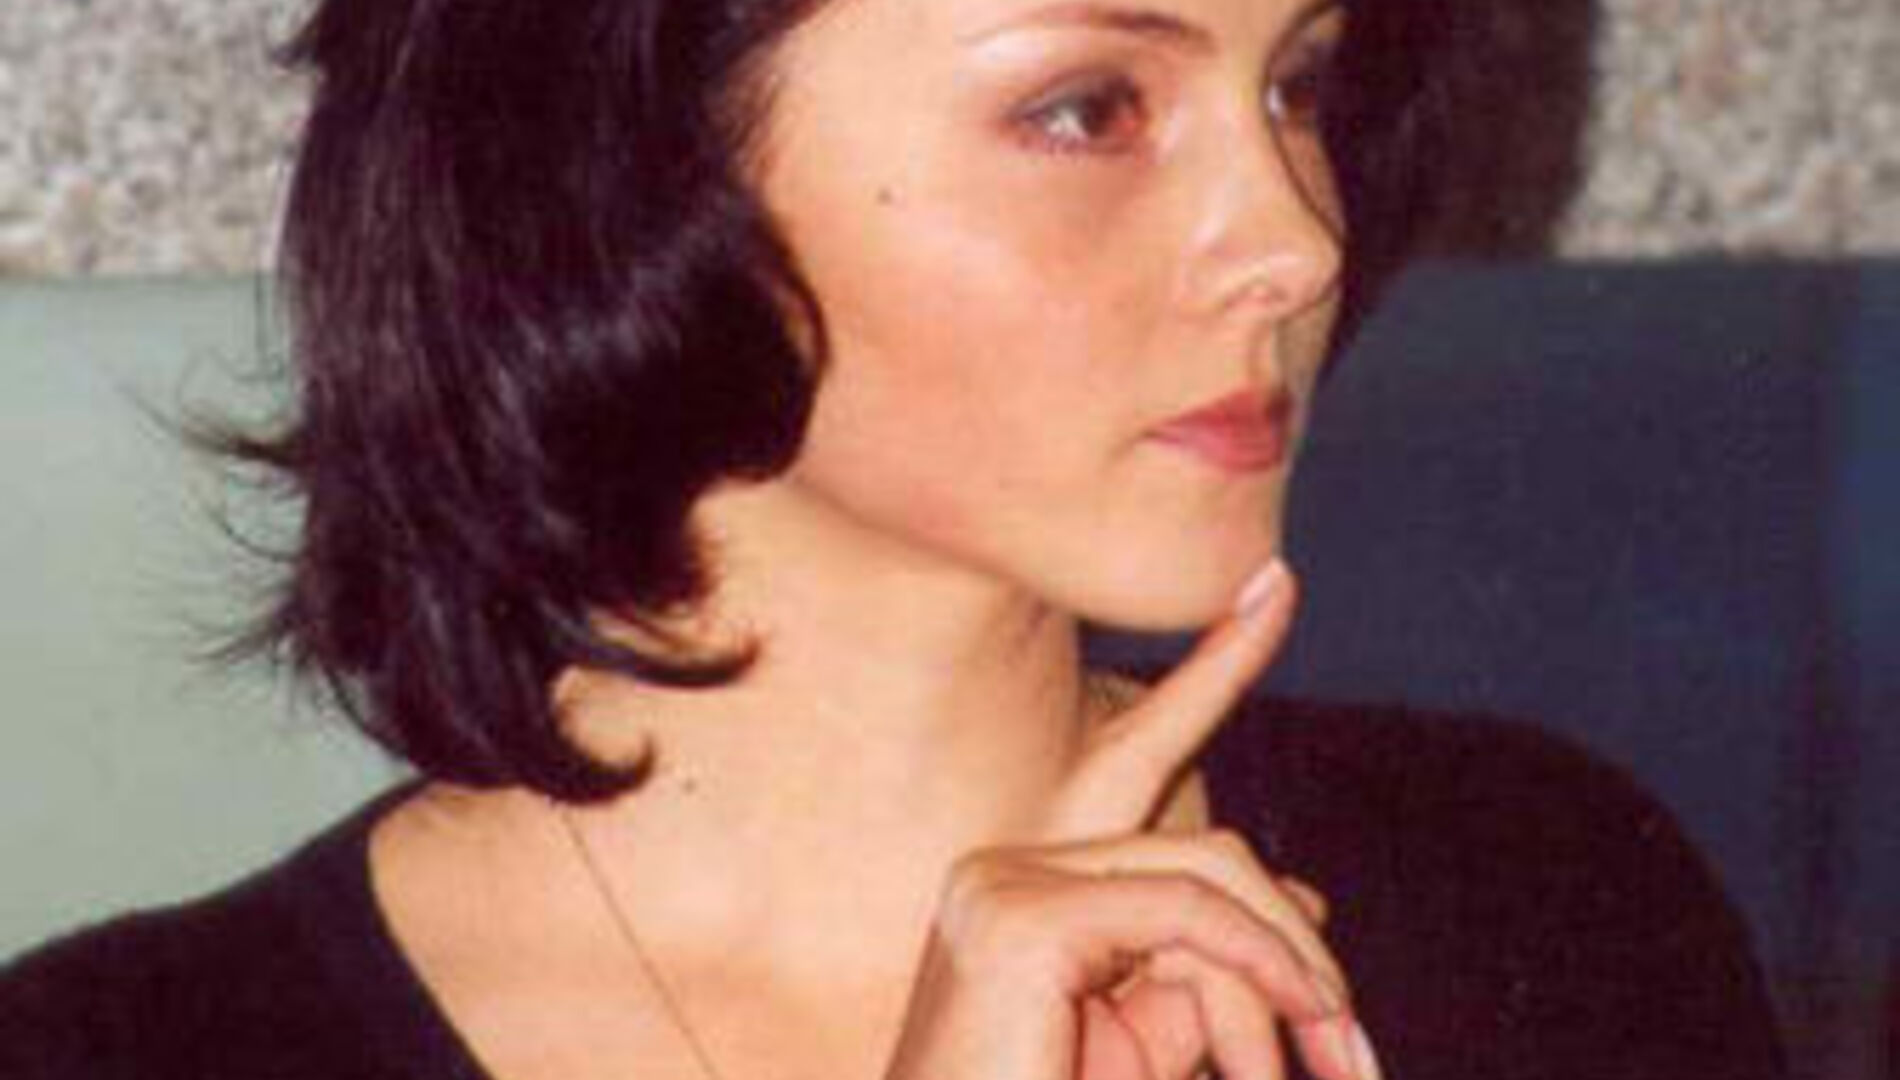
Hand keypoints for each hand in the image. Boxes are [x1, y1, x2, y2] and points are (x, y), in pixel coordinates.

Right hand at [882, 561, 1379, 1079]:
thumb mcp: (1152, 1045)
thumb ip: (1209, 966)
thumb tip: (1299, 895)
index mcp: (1030, 887)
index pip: (1135, 756)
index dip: (1210, 667)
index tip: (1272, 588)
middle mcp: (1007, 867)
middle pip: (1200, 845)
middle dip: (1293, 942)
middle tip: (1357, 1049)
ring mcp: (1003, 884)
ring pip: (1208, 873)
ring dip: (1290, 978)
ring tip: (1342, 1063)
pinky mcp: (1019, 920)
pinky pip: (1188, 915)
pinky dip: (1261, 972)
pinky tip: (1302, 1020)